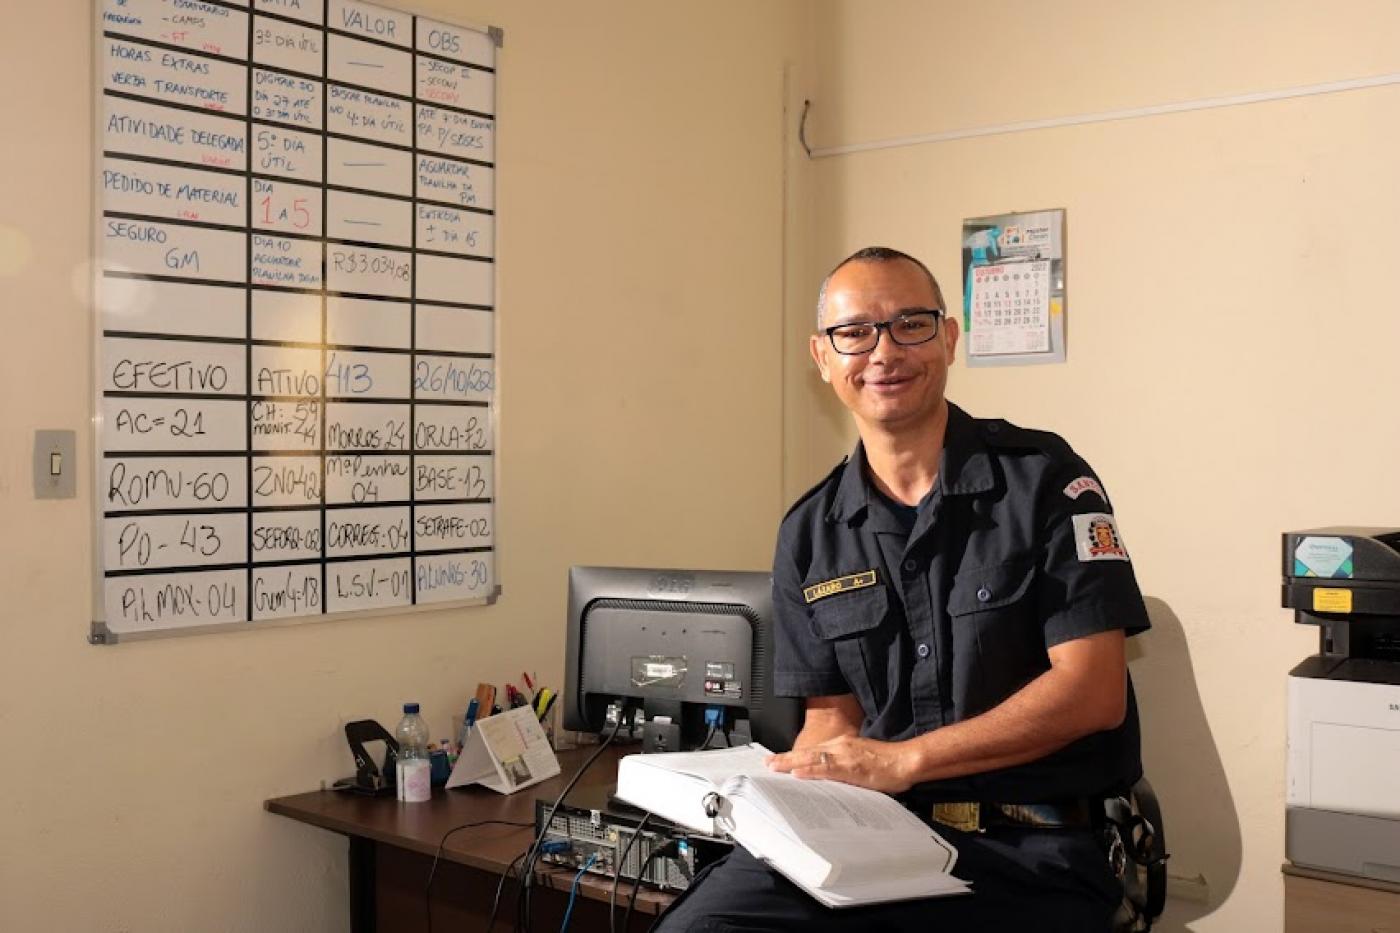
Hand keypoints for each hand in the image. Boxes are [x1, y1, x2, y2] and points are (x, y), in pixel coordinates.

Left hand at [765, 735, 914, 793]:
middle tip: (767, 763)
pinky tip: (797, 774)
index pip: (813, 751)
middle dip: (786, 758)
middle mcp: (839, 747)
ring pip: (811, 758)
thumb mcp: (860, 761)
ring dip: (790, 762)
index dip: (795, 756)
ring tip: (774, 767)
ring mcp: (844, 755)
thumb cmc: (887, 763)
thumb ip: (843, 768)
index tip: (780, 761)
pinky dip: (810, 771)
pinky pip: (826, 769)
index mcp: (842, 746)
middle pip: (807, 752)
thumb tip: (828, 779)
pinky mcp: (851, 766)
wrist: (905, 760)